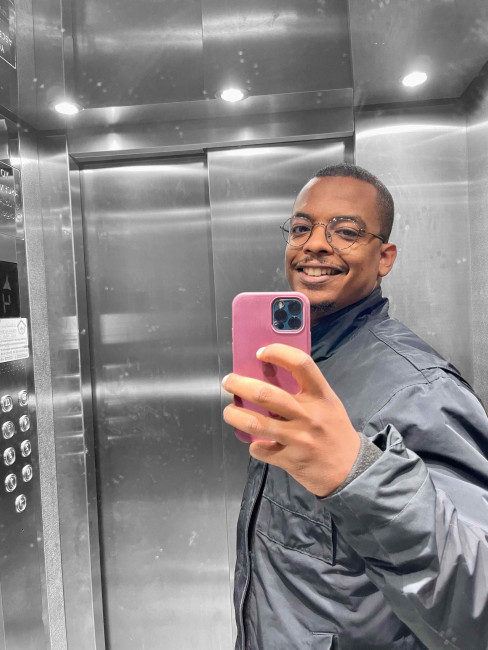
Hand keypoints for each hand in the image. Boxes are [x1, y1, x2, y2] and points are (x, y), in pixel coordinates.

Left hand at [222, 343, 360, 496]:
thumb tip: (269, 377)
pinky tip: (256, 443)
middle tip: (229, 382)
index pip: (300, 364)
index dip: (278, 353)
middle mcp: (309, 415)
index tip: (261, 353)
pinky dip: (254, 446)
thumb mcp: (328, 405)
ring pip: (255, 424)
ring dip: (234, 415)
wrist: (353, 471)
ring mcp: (298, 439)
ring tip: (229, 411)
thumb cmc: (336, 432)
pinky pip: (260, 450)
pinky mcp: (290, 460)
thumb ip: (306, 392)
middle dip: (240, 385)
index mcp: (321, 396)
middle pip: (266, 395)